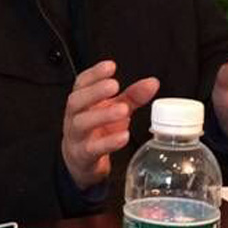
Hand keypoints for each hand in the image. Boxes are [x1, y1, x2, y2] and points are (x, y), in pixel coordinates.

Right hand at [62, 59, 158, 189]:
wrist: (82, 161)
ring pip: (82, 123)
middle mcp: (75, 116)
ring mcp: (76, 137)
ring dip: (103, 115)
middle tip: (114, 85)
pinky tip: (123, 136)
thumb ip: (132, 95)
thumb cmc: (98, 129)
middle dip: (95, 91)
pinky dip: (107, 142)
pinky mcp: (82, 156)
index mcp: (82, 101)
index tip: (110, 66)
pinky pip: (91, 149)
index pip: (82, 83)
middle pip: (76, 101)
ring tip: (123, 110)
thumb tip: (152, 83)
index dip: (94, 73)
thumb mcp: (115, 109)